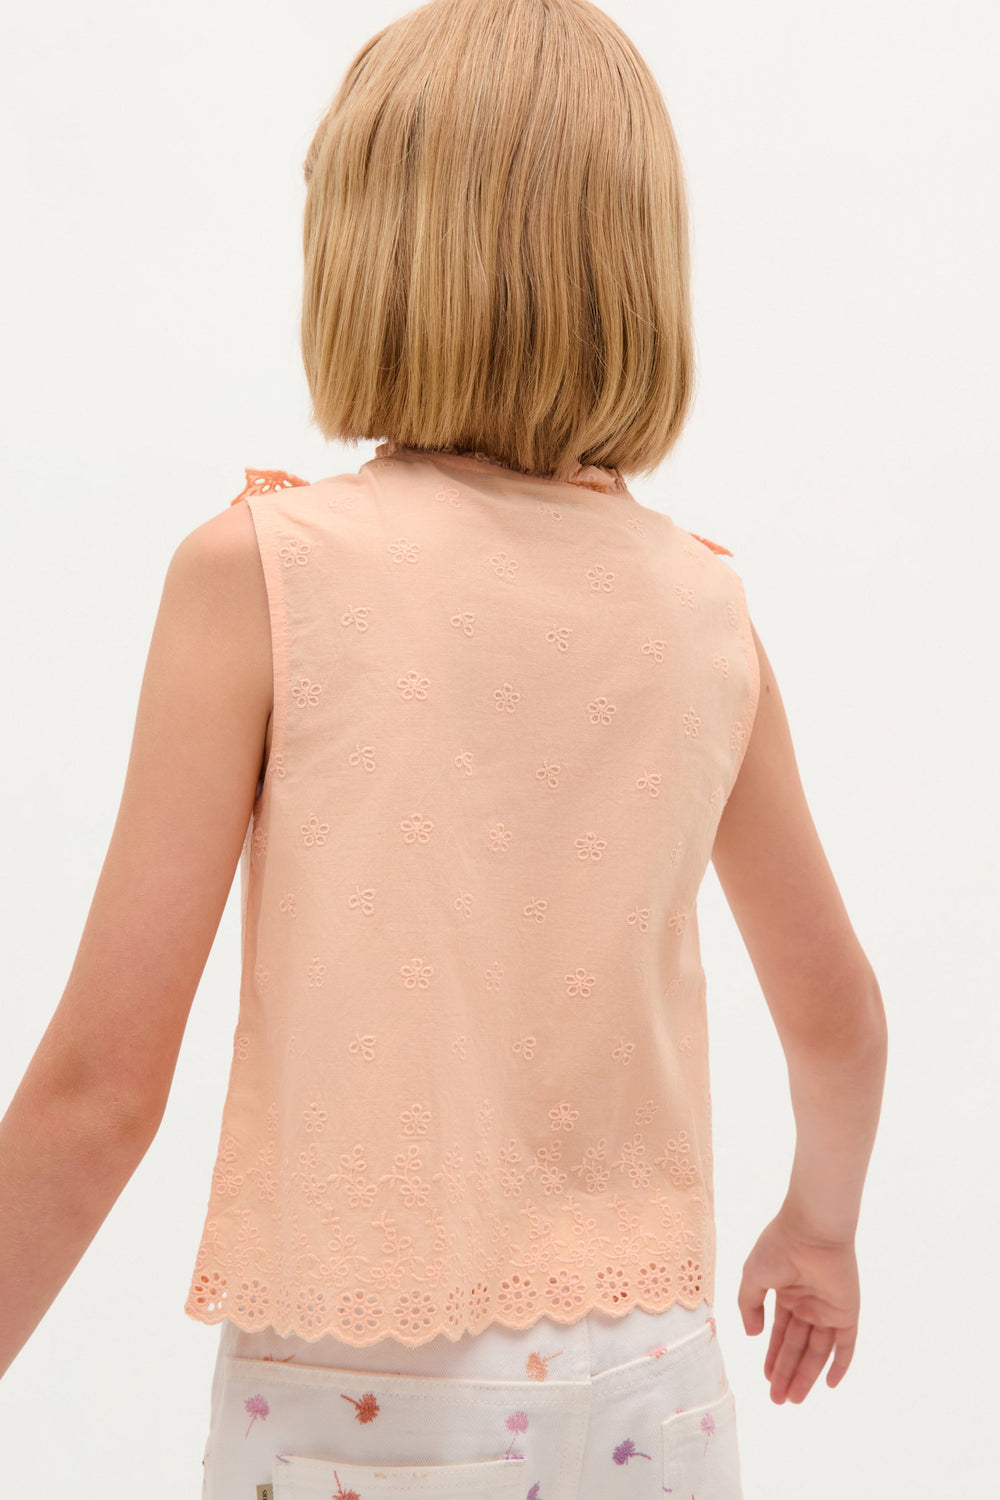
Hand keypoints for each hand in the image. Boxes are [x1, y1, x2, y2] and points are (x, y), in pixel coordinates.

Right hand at [737, 1205, 860, 1403]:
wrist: (811, 1230)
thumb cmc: (779, 1246)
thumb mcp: (753, 1276)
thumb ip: (749, 1305)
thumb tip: (754, 1335)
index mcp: (787, 1293)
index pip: (781, 1333)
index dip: (773, 1356)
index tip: (766, 1378)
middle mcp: (808, 1304)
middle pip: (798, 1346)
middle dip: (787, 1373)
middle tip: (778, 1400)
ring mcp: (828, 1309)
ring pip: (817, 1350)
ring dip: (806, 1375)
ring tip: (793, 1399)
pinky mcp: (847, 1312)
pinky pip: (846, 1344)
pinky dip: (840, 1364)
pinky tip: (828, 1384)